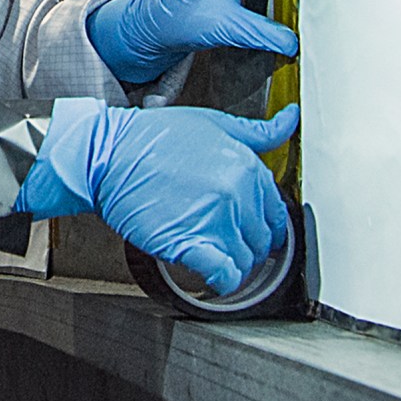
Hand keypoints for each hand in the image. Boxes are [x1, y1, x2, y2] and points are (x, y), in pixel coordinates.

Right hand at [16, 100, 297, 294]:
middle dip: (249, 246)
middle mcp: (237, 195)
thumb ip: (259, 131)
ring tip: (216, 257)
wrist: (108, 154)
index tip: (251, 229)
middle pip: (262, 240)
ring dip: (235, 265)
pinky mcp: (189, 243)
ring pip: (246, 261)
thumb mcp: (215, 122)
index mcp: (248, 167)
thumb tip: (291, 119)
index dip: (264, 225)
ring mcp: (214, 221)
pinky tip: (213, 277)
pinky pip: (223, 275)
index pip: (275, 212)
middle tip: (227, 243)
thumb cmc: (155, 137)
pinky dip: (223, 281)